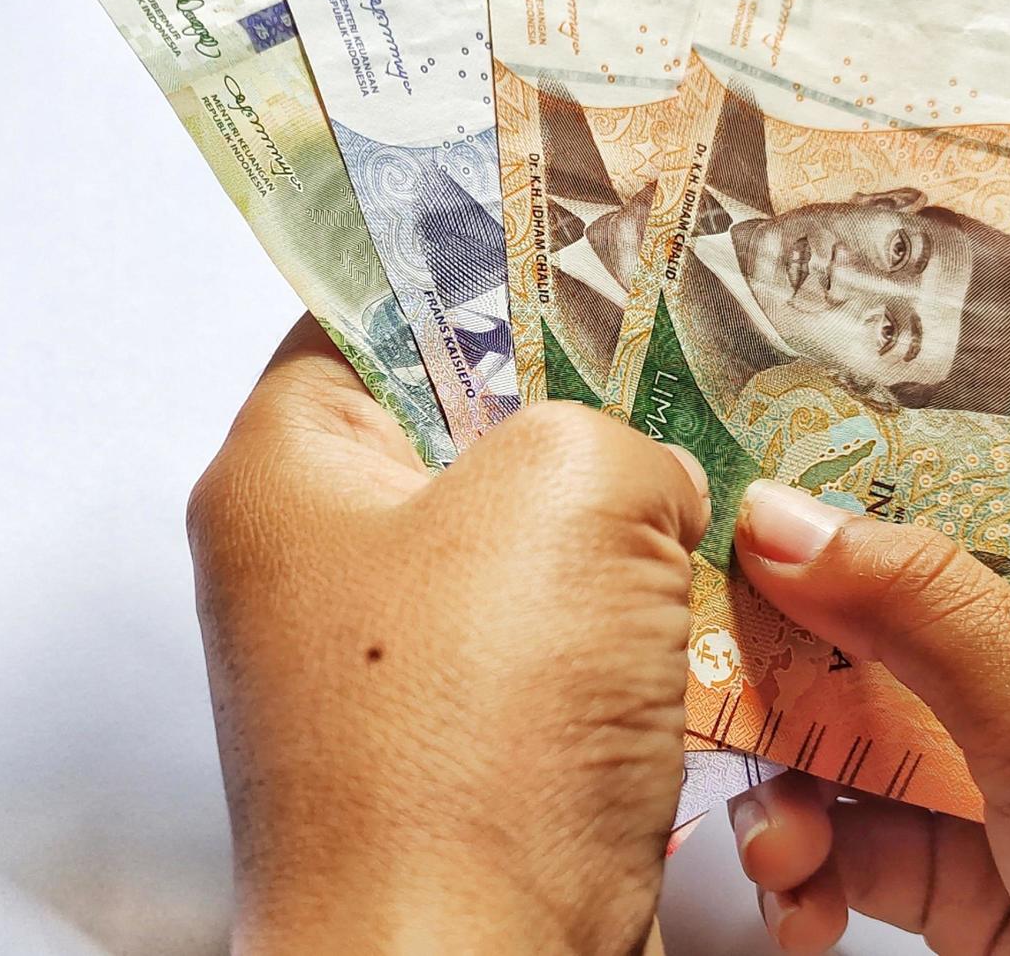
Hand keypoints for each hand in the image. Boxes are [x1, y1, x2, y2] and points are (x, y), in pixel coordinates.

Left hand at [186, 319, 708, 952]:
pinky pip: (566, 666)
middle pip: (466, 439)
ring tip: (724, 506)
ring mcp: (389, 677)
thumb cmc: (469, 745)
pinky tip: (714, 630)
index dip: (482, 268)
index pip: (367, 313)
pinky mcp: (464, 764)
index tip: (592, 245)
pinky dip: (638, 649)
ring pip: (534, 562)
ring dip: (632, 548)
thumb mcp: (569, 491)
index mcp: (284, 473)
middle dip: (589, 418)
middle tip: (696, 378)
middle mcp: (316, 571)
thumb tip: (653, 476)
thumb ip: (618, 428)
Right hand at [723, 480, 1009, 953]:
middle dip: (783, 669)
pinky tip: (803, 896)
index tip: (723, 509)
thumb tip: (785, 513)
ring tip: (783, 841)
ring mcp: (999, 785)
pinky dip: (807, 867)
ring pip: (841, 745)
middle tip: (703, 682)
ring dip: (788, 786)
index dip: (833, 508)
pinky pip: (848, 846)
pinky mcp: (964, 884)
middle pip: (868, 631)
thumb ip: (928, 610)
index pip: (943, 514)